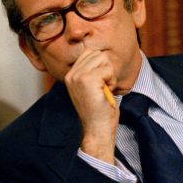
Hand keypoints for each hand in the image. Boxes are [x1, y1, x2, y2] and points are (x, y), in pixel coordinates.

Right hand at [64, 47, 118, 163]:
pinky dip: (112, 81)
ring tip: (104, 90)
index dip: (102, 65)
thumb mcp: (91, 87)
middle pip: (97, 54)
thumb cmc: (99, 111)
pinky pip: (108, 70)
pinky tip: (106, 92)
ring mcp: (78, 77)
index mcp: (71, 75)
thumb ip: (91, 71)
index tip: (100, 83)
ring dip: (110, 75)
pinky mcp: (88, 80)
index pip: (89, 52)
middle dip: (107, 69)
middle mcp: (71, 74)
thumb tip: (102, 54)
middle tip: (103, 87)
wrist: (97, 129)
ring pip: (103, 59)